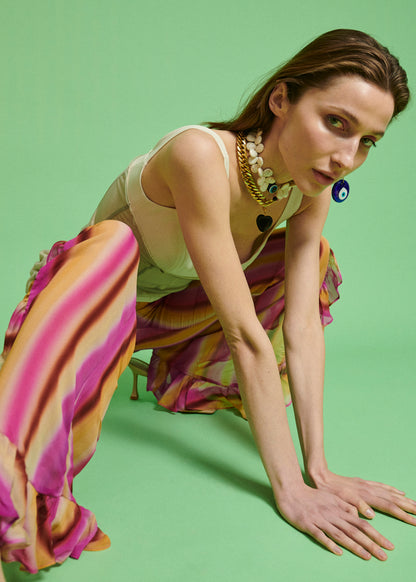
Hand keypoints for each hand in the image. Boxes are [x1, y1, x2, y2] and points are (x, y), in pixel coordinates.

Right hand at [274, 483, 394, 559]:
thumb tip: (364, 515)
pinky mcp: (308, 525)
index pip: (361, 523)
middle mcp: (332, 514)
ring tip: (367, 556)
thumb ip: (348, 505)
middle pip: (354, 530)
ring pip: (340, 534)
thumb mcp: (332, 497)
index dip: (375, 534)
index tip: (387, 545)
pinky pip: (320, 535)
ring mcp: (320, 520)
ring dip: (354, 546)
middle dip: (370, 543)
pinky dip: (329, 543)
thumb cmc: (312, 496)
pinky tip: (338, 552)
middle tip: (383, 556)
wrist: (291, 491)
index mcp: (339, 508)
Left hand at [310, 470, 415, 524]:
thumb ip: (355, 507)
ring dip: (403, 499)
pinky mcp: (363, 482)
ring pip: (390, 492)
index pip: (389, 507)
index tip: (415, 521)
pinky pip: (382, 486)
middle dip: (408, 507)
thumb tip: (371, 516)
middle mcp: (369, 490)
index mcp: (365, 496)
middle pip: (393, 499)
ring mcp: (367, 485)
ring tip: (415, 504)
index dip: (402, 515)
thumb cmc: (329, 492)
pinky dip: (392, 489)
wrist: (321, 476)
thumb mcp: (339, 501)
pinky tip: (398, 492)